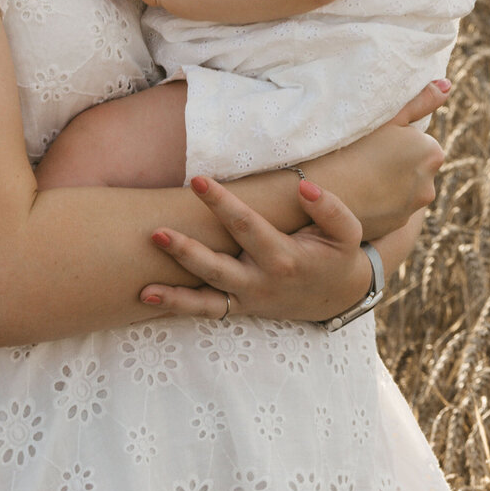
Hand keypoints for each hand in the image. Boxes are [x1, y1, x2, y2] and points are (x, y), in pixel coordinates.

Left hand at [137, 174, 373, 322]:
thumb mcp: (346, 232)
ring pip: (206, 297)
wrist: (338, 296)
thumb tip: (305, 188)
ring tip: (143, 282)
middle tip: (157, 231)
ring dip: (174, 290)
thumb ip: (330, 209)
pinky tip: (147, 296)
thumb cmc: (337, 255)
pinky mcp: (240, 307)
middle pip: (217, 267)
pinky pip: (206, 310)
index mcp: (285, 258)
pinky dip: (178, 305)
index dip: (221, 203)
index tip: (197, 180)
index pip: (246, 225)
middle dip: (186, 250)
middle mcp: (261, 282)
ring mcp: (248, 298)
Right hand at [307, 80, 447, 239]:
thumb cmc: (353, 146)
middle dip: (396, 161)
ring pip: (402, 187)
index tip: (373, 140)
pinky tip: (358, 191)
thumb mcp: (388, 118)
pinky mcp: (396, 225)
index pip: (418, 140)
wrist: (324, 191)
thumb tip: (447, 85)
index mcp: (431, 152)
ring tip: (359, 173)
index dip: (394, 138)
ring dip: (388, 182)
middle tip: (364, 154)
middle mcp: (430, 183)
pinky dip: (379, 200)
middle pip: (413, 165)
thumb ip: (421, 101)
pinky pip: (390, 207)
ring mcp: (412, 208)